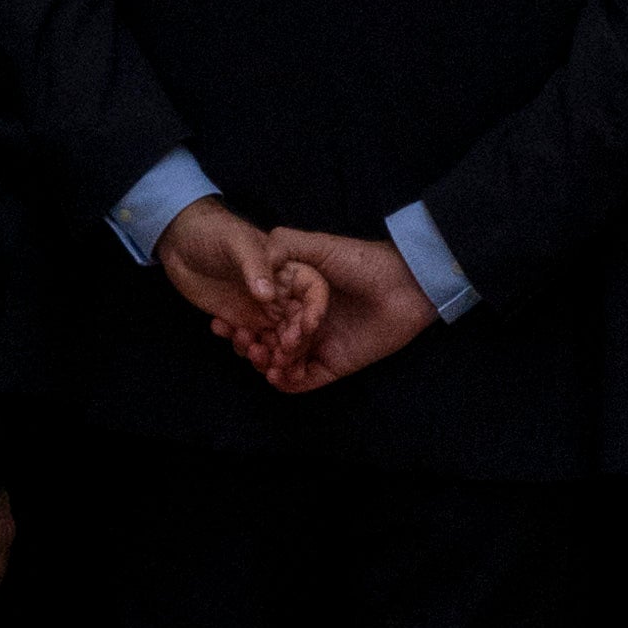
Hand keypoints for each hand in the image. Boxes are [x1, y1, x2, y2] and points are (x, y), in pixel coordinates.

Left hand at [156, 197, 329, 386]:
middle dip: (292, 343)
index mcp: (288, 269)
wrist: (180, 242)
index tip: (305, 330)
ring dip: (268, 352)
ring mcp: (260, 309)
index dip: (314, 311)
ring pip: (275, 339)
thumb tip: (268, 296)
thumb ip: (256, 267)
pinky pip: (250, 342)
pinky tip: (225, 331)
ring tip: (249, 349)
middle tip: (278, 356)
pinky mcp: (240, 321)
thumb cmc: (214, 232)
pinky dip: (243, 346)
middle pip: (298, 324)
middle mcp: (279, 293)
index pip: (313, 291)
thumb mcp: (237, 243)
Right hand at [245, 226, 436, 392]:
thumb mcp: (318, 246)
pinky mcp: (334, 366)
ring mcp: (319, 345)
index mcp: (298, 297)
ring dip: (265, 363)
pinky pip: (303, 381)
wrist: (404, 285)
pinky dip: (286, 381)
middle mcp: (305, 322)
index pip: (261, 314)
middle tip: (240, 341)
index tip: (223, 323)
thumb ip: (283, 247)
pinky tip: (275, 372)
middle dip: (249, 343)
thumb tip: (251, 262)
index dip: (241, 319)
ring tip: (259, 356)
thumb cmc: (361, 261)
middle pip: (267, 340)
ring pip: (281, 362)